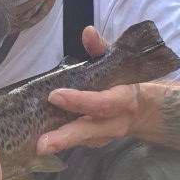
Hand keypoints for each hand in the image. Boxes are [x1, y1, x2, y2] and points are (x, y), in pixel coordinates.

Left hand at [37, 26, 139, 153]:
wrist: (141, 108)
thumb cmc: (121, 80)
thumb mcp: (114, 61)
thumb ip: (100, 48)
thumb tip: (88, 31)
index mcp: (123, 99)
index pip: (101, 102)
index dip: (79, 101)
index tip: (55, 95)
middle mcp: (116, 121)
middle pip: (91, 129)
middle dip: (66, 135)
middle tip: (43, 142)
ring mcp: (106, 135)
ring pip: (83, 140)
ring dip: (61, 144)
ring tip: (39, 147)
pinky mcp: (96, 142)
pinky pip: (79, 143)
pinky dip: (62, 143)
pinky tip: (42, 142)